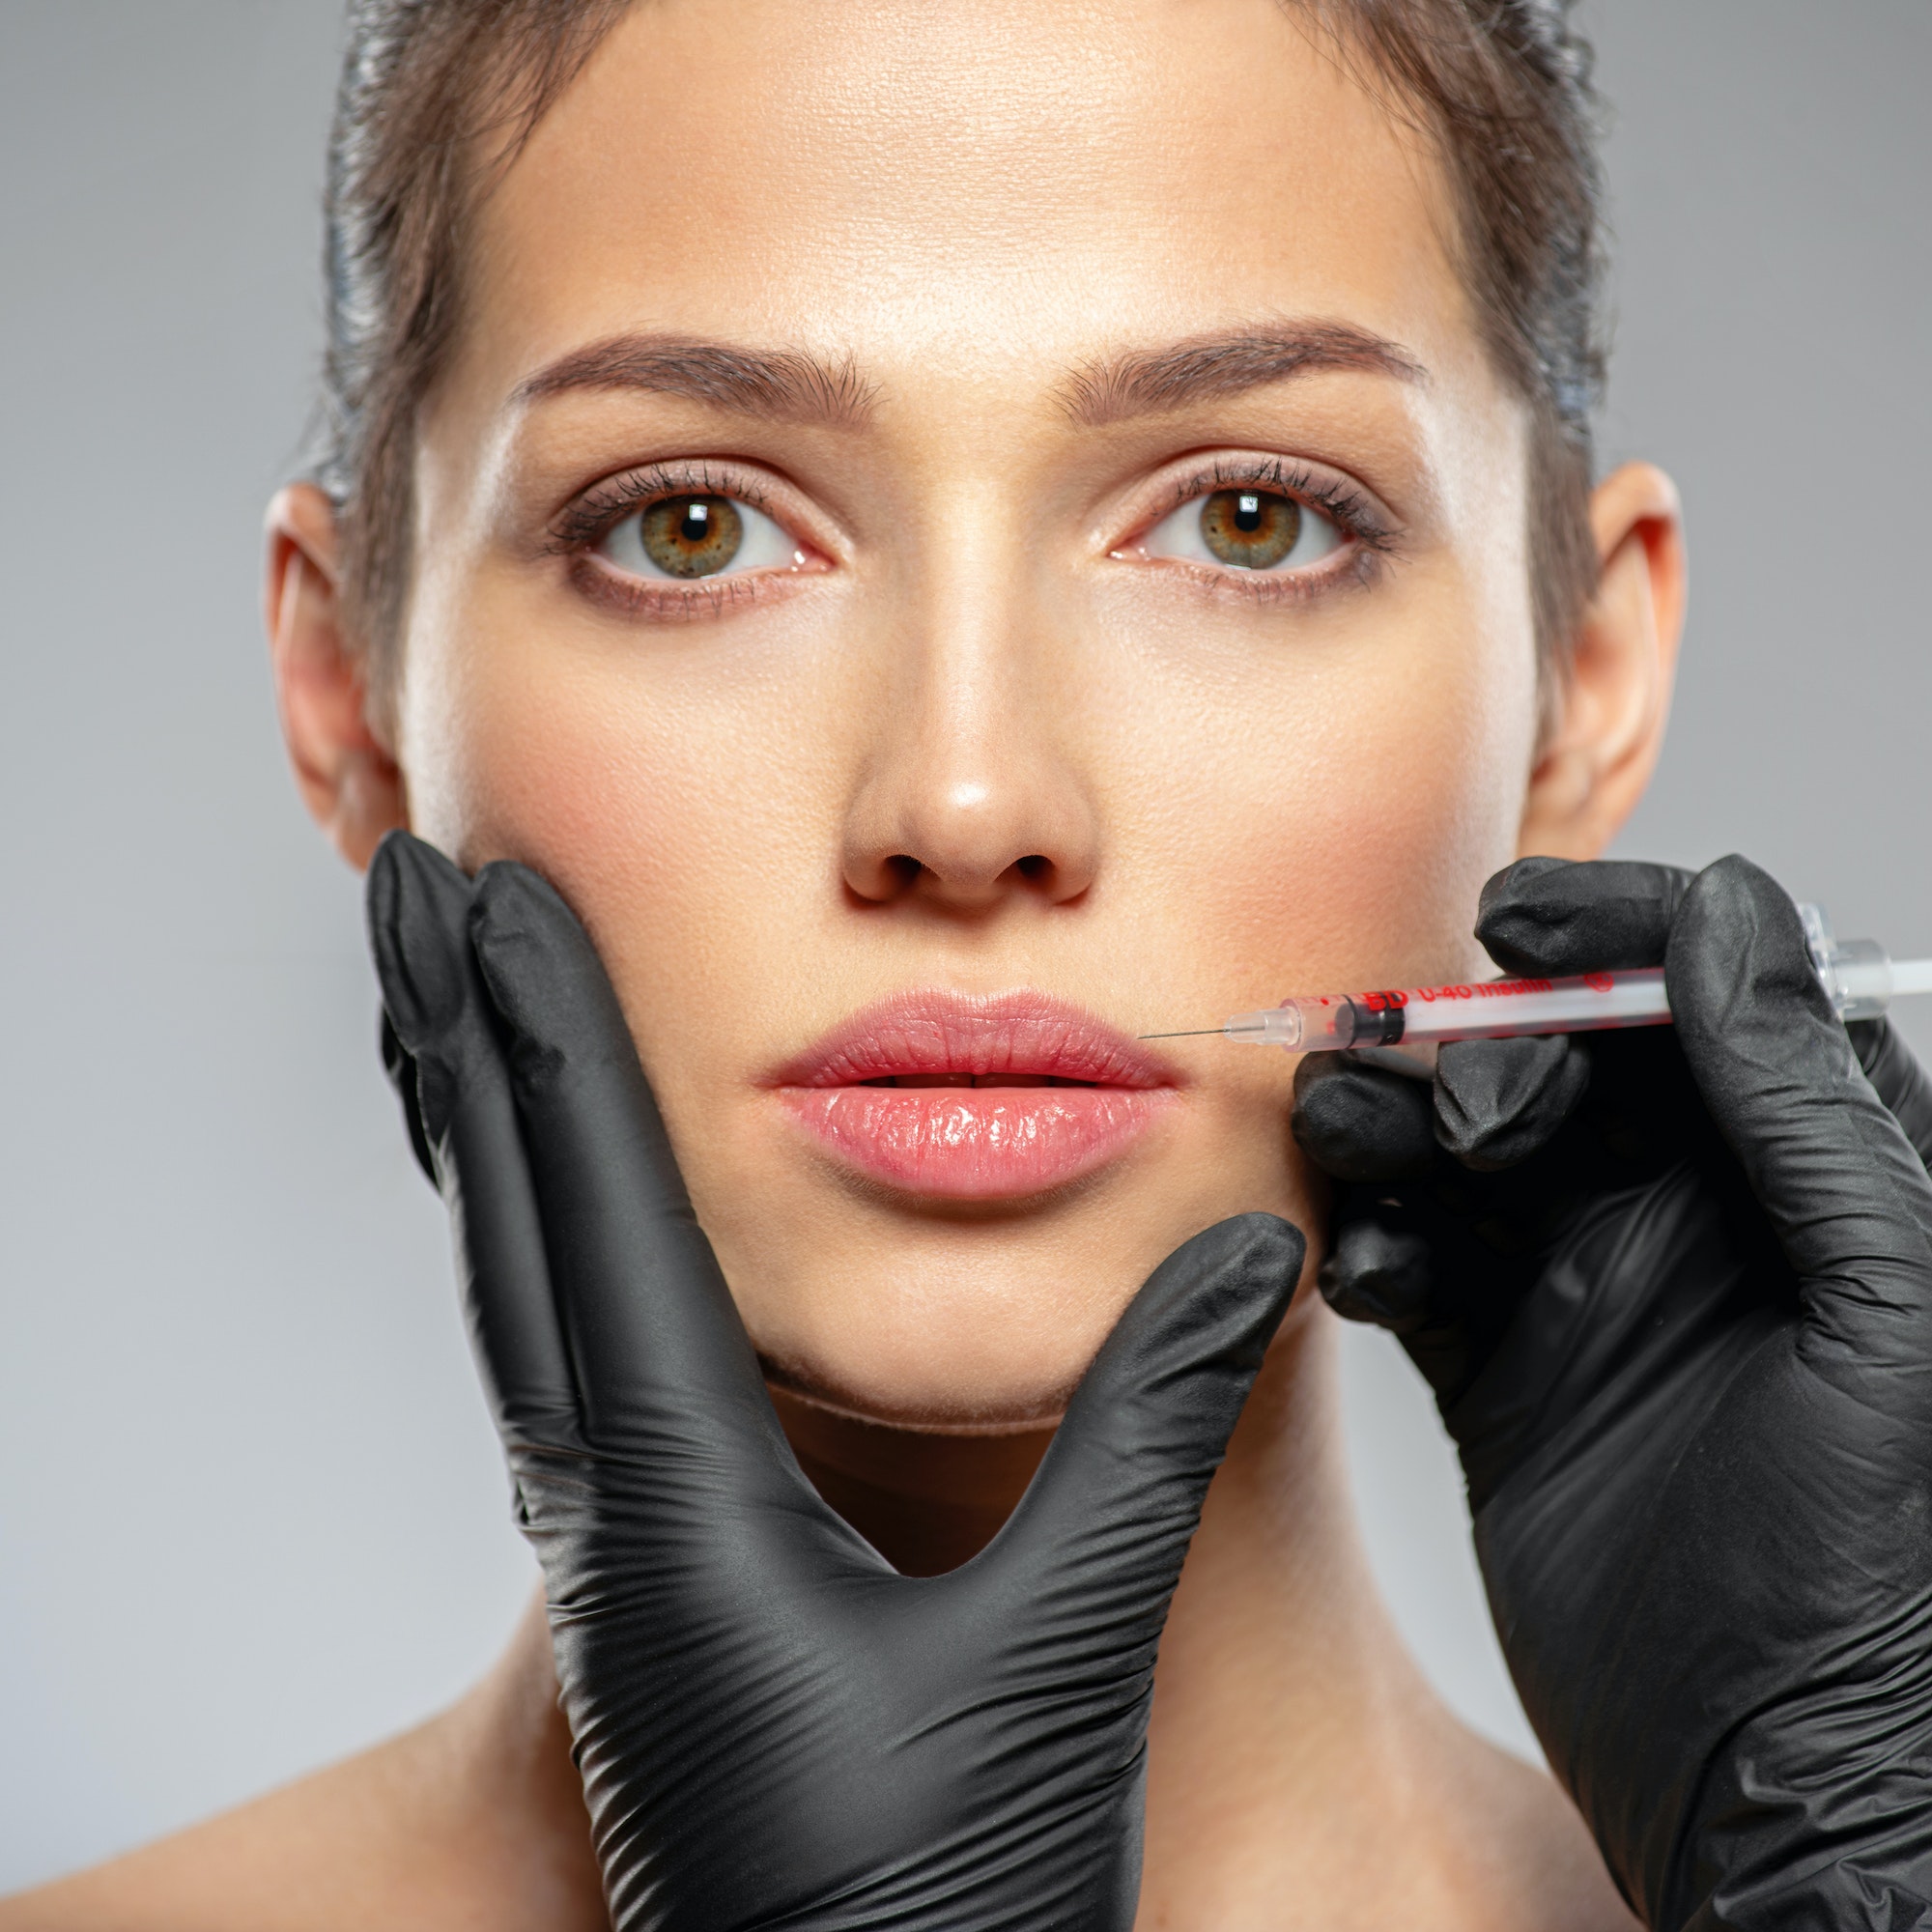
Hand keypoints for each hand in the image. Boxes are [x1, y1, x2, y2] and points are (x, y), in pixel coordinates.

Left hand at [367, 832, 1302, 1931]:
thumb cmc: (942, 1896)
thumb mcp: (1062, 1648)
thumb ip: (1150, 1431)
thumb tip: (1245, 1247)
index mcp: (678, 1497)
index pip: (597, 1205)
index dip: (549, 1032)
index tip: (495, 892)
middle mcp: (602, 1509)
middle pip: (500, 1223)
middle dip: (452, 1043)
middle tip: (402, 890)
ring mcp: (600, 1552)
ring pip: (502, 1291)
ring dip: (470, 1132)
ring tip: (443, 1009)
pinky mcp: (636, 1585)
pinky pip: (543, 1364)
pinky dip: (520, 1242)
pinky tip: (540, 1221)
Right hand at [1294, 854, 1931, 1930]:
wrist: (1783, 1790)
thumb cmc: (1883, 1568)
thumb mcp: (1881, 1301)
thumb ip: (1803, 1103)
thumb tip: (1733, 909)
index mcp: (1806, 1178)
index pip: (1705, 992)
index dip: (1610, 931)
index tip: (1514, 923)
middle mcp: (1695, 1217)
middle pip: (1560, 1063)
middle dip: (1481, 1045)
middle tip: (1447, 1095)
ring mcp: (1588, 1293)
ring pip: (1462, 1153)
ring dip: (1391, 1127)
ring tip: (1349, 1138)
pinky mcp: (1500, 1373)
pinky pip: (1411, 1266)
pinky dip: (1369, 1246)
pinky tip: (1363, 1273)